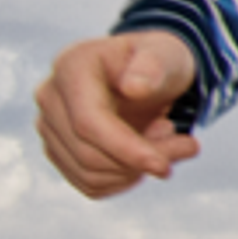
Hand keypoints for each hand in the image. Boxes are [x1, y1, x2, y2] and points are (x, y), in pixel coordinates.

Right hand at [35, 29, 200, 199]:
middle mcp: (50, 98)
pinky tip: (146, 154)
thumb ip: (153, 66)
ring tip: (168, 140)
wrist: (148, 74)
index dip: (125, 148)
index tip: (163, 166)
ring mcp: (49, 127)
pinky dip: (125, 179)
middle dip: (142, 160)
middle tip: (188, 145)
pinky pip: (90, 184)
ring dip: (137, 170)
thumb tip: (135, 87)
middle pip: (88, 153)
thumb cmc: (157, 61)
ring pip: (90, 174)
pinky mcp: (59, 151)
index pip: (88, 122)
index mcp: (71, 67)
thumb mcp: (165, 54)